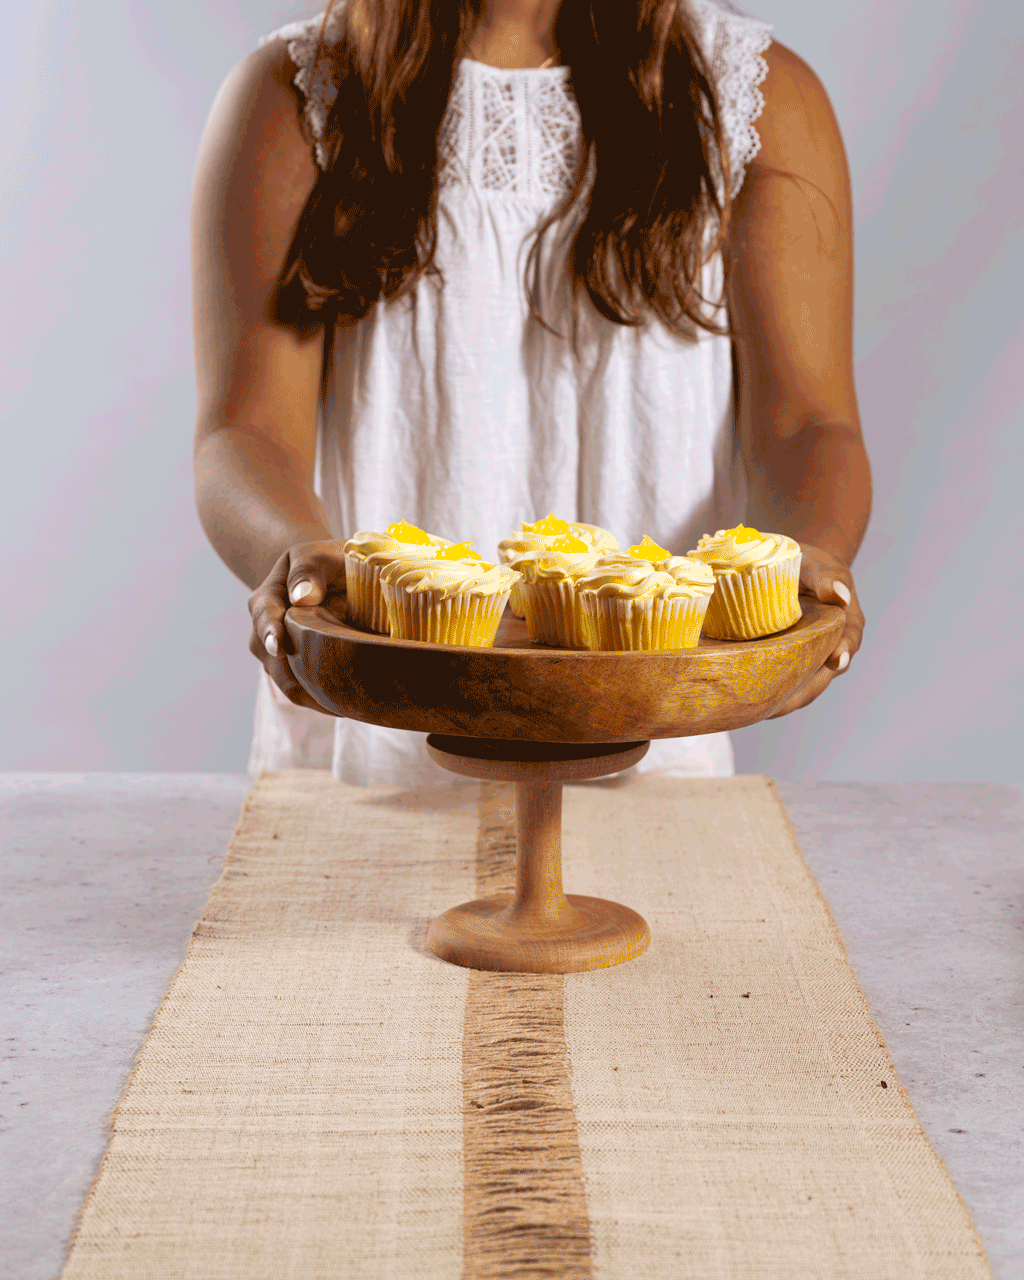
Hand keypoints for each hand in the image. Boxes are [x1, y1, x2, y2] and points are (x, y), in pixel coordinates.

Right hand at [247, 540, 347, 712]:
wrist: (325, 578)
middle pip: (272, 658)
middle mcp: (265, 630)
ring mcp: (277, 654)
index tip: (280, 646)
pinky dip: (318, 699)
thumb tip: (302, 596)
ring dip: (310, 693)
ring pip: (286, 680)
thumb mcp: (318, 555)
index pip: (264, 616)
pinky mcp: (294, 670)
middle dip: (293, 676)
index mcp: (267, 599)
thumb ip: (309, 570)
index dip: (271, 631)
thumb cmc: (325, 564)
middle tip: (323, 696)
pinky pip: (301, 690)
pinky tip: (343, 706)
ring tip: (340, 706)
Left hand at [767, 543, 863, 718]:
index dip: (841, 652)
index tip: (835, 661)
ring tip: (754, 712)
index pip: (847, 643)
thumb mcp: (818, 564)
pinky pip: (780, 685)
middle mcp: (831, 649)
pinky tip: (742, 703)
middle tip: (776, 707)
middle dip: (800, 694)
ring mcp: (810, 660)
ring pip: (799, 689)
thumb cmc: (808, 565)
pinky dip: (765, 695)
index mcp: (846, 625)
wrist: (794, 571)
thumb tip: (839, 594)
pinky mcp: (788, 665)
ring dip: (780, 702)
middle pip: (821, 678)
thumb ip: (827, 577)